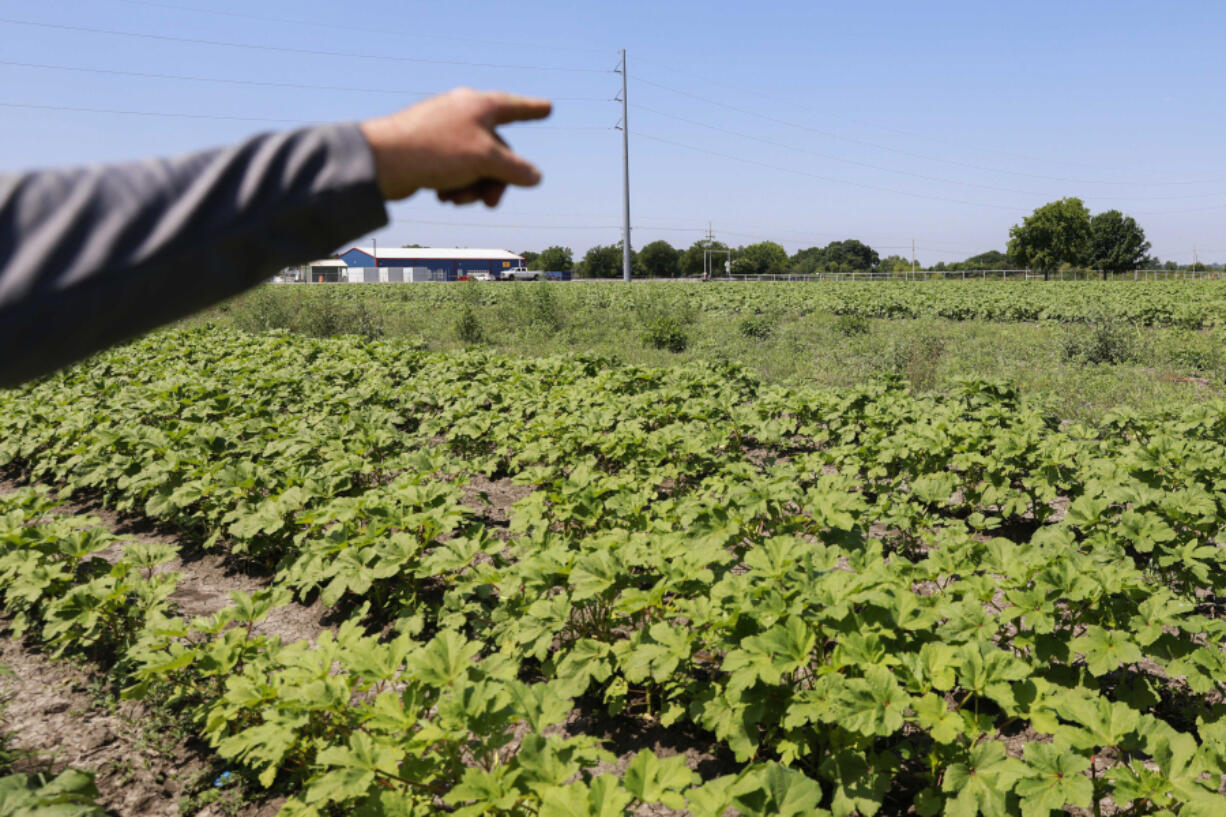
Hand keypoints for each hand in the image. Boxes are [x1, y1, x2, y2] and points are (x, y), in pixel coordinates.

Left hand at [359, 88, 551, 205]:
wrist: (382, 161)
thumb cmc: (436, 151)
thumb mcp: (485, 161)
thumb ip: (515, 170)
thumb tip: (535, 177)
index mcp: (480, 106)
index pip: (515, 107)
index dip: (533, 110)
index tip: (548, 108)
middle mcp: (463, 114)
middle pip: (497, 150)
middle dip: (496, 181)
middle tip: (489, 204)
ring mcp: (444, 131)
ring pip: (475, 164)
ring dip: (472, 187)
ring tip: (456, 200)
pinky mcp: (428, 149)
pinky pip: (455, 169)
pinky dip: (454, 185)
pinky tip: (441, 195)